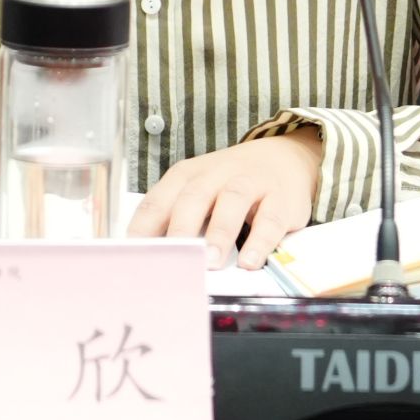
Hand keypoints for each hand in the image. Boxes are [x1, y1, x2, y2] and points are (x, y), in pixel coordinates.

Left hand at [126, 128, 322, 268]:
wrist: (285, 157)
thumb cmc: (230, 183)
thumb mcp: (199, 190)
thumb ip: (174, 217)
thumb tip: (147, 256)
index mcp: (187, 175)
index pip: (159, 199)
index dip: (144, 226)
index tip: (134, 255)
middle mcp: (216, 175)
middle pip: (194, 197)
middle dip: (181, 228)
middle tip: (173, 259)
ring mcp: (250, 183)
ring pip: (232, 201)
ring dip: (220, 232)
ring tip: (211, 262)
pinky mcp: (281, 199)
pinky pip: (270, 219)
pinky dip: (260, 242)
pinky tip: (249, 262)